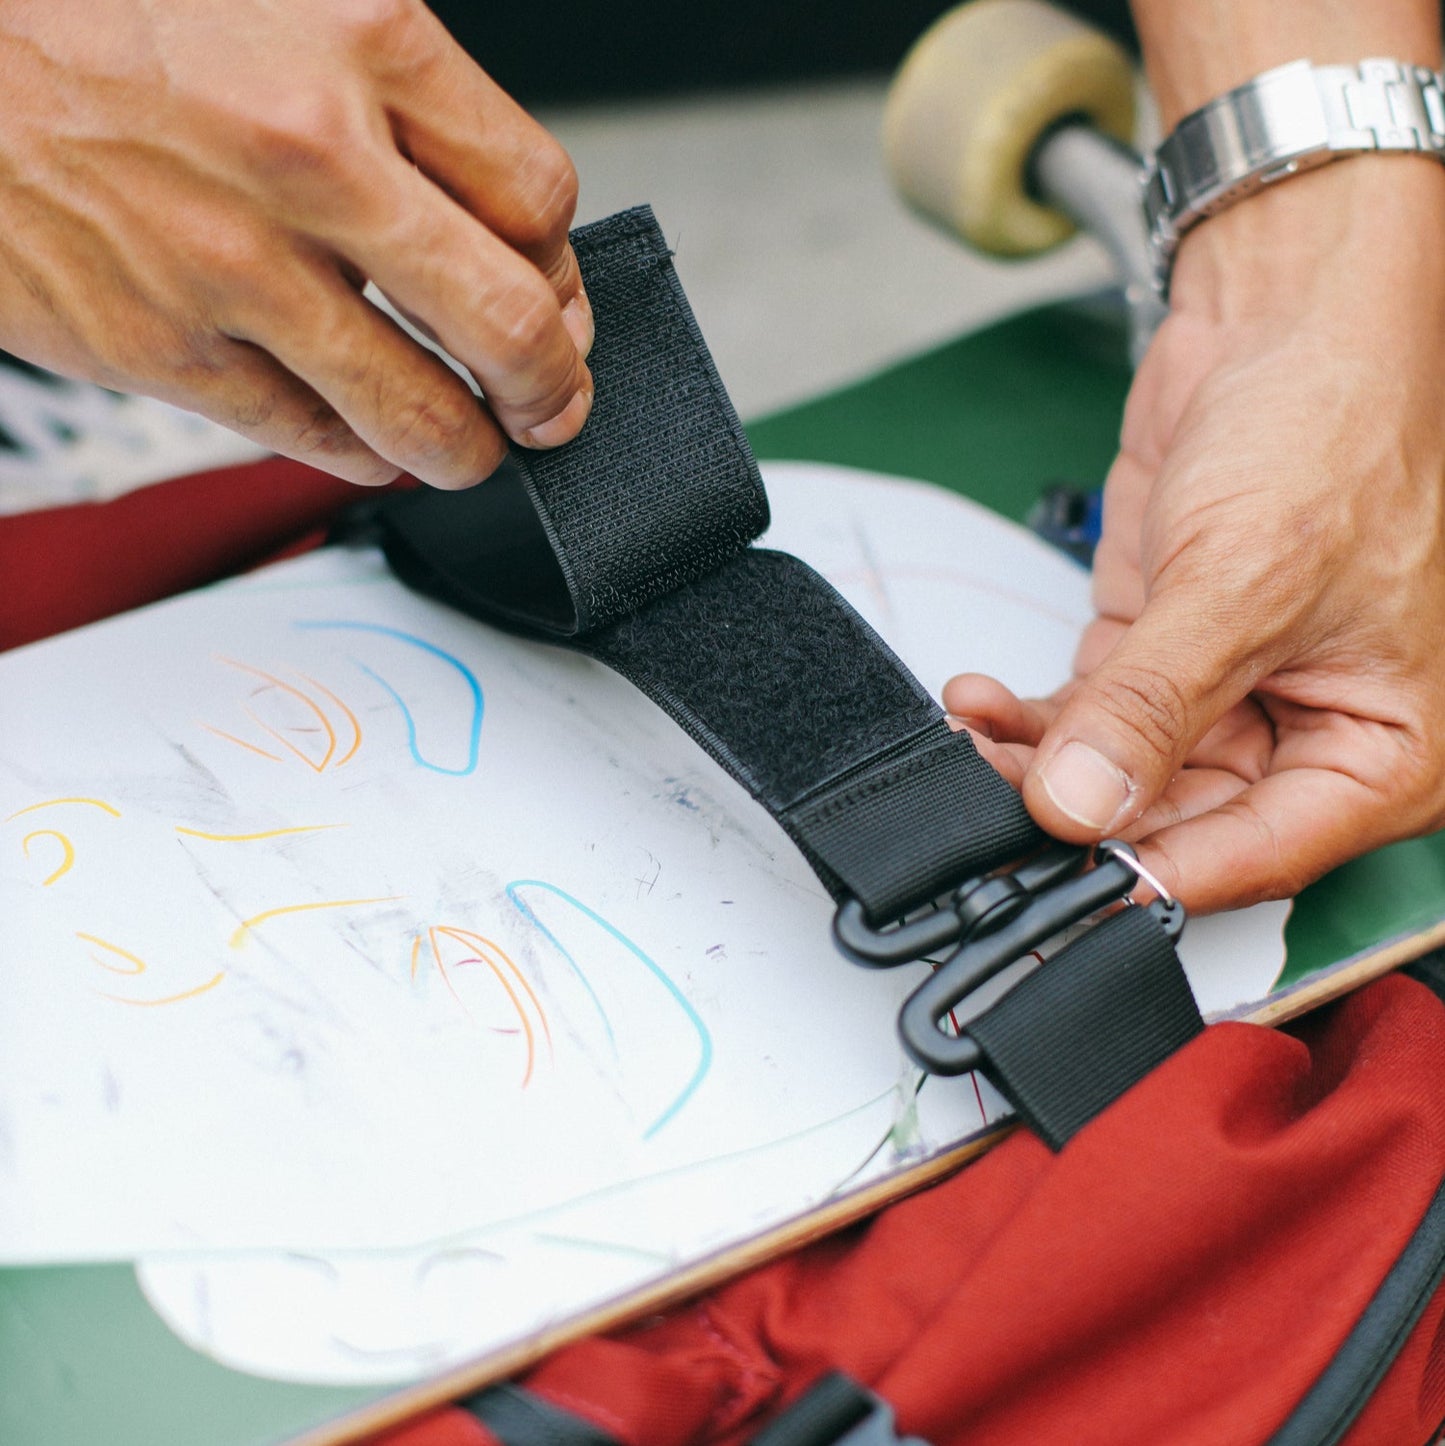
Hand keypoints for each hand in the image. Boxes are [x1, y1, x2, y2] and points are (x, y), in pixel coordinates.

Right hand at [0, 0, 592, 487]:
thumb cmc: (104, 10)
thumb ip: (405, 98)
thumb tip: (506, 225)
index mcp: (361, 41)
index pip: (537, 200)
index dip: (563, 272)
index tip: (556, 301)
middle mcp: (309, 157)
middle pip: (508, 324)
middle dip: (551, 390)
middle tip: (551, 407)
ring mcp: (234, 265)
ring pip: (421, 413)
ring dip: (470, 448)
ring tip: (473, 445)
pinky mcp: (164, 346)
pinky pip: (314, 440)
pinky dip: (365, 456)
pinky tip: (372, 444)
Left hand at [944, 160, 1444, 912]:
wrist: (1286, 323)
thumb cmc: (1332, 430)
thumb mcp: (1243, 582)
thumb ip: (1154, 705)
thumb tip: (1081, 804)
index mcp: (1381, 748)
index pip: (1255, 854)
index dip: (1154, 874)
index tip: (1059, 878)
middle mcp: (1305, 735)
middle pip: (1176, 824)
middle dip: (1076, 815)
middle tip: (988, 807)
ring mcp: (1224, 697)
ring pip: (1118, 777)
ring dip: (1036, 769)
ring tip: (970, 741)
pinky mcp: (1160, 656)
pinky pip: (1088, 718)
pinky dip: (1030, 719)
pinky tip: (977, 705)